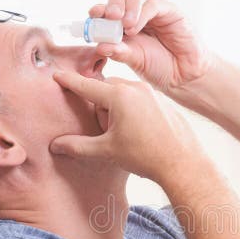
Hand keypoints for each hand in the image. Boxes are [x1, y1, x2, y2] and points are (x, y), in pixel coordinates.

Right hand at [49, 70, 205, 182]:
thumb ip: (78, 146)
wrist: (183, 163)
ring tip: (123, 132)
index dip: (69, 82)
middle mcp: (136, 88)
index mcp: (119, 96)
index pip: (86, 85)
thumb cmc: (146, 156)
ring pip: (123, 92)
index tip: (57, 75)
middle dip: (98, 104)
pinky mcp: (162, 100)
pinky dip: (131, 109)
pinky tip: (138, 131)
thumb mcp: (107, 151)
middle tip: (104, 129)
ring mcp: (151, 93)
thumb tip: (55, 145)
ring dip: (115, 107)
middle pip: (105, 88)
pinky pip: (139, 98)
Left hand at [90, 0, 213, 96]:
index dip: (100, 7)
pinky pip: (154, 3)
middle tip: (110, 16)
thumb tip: (99, 46)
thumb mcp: (134, 60)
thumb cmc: (159, 68)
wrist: (184, 76)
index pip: (109, 5)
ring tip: (124, 24)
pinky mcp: (171, 10)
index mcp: (124, 22)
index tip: (93, 15)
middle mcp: (139, 11)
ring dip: (129, 3)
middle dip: (113, 0)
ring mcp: (155, 9)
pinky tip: (135, 28)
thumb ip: (118, 52)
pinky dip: (142, 12)